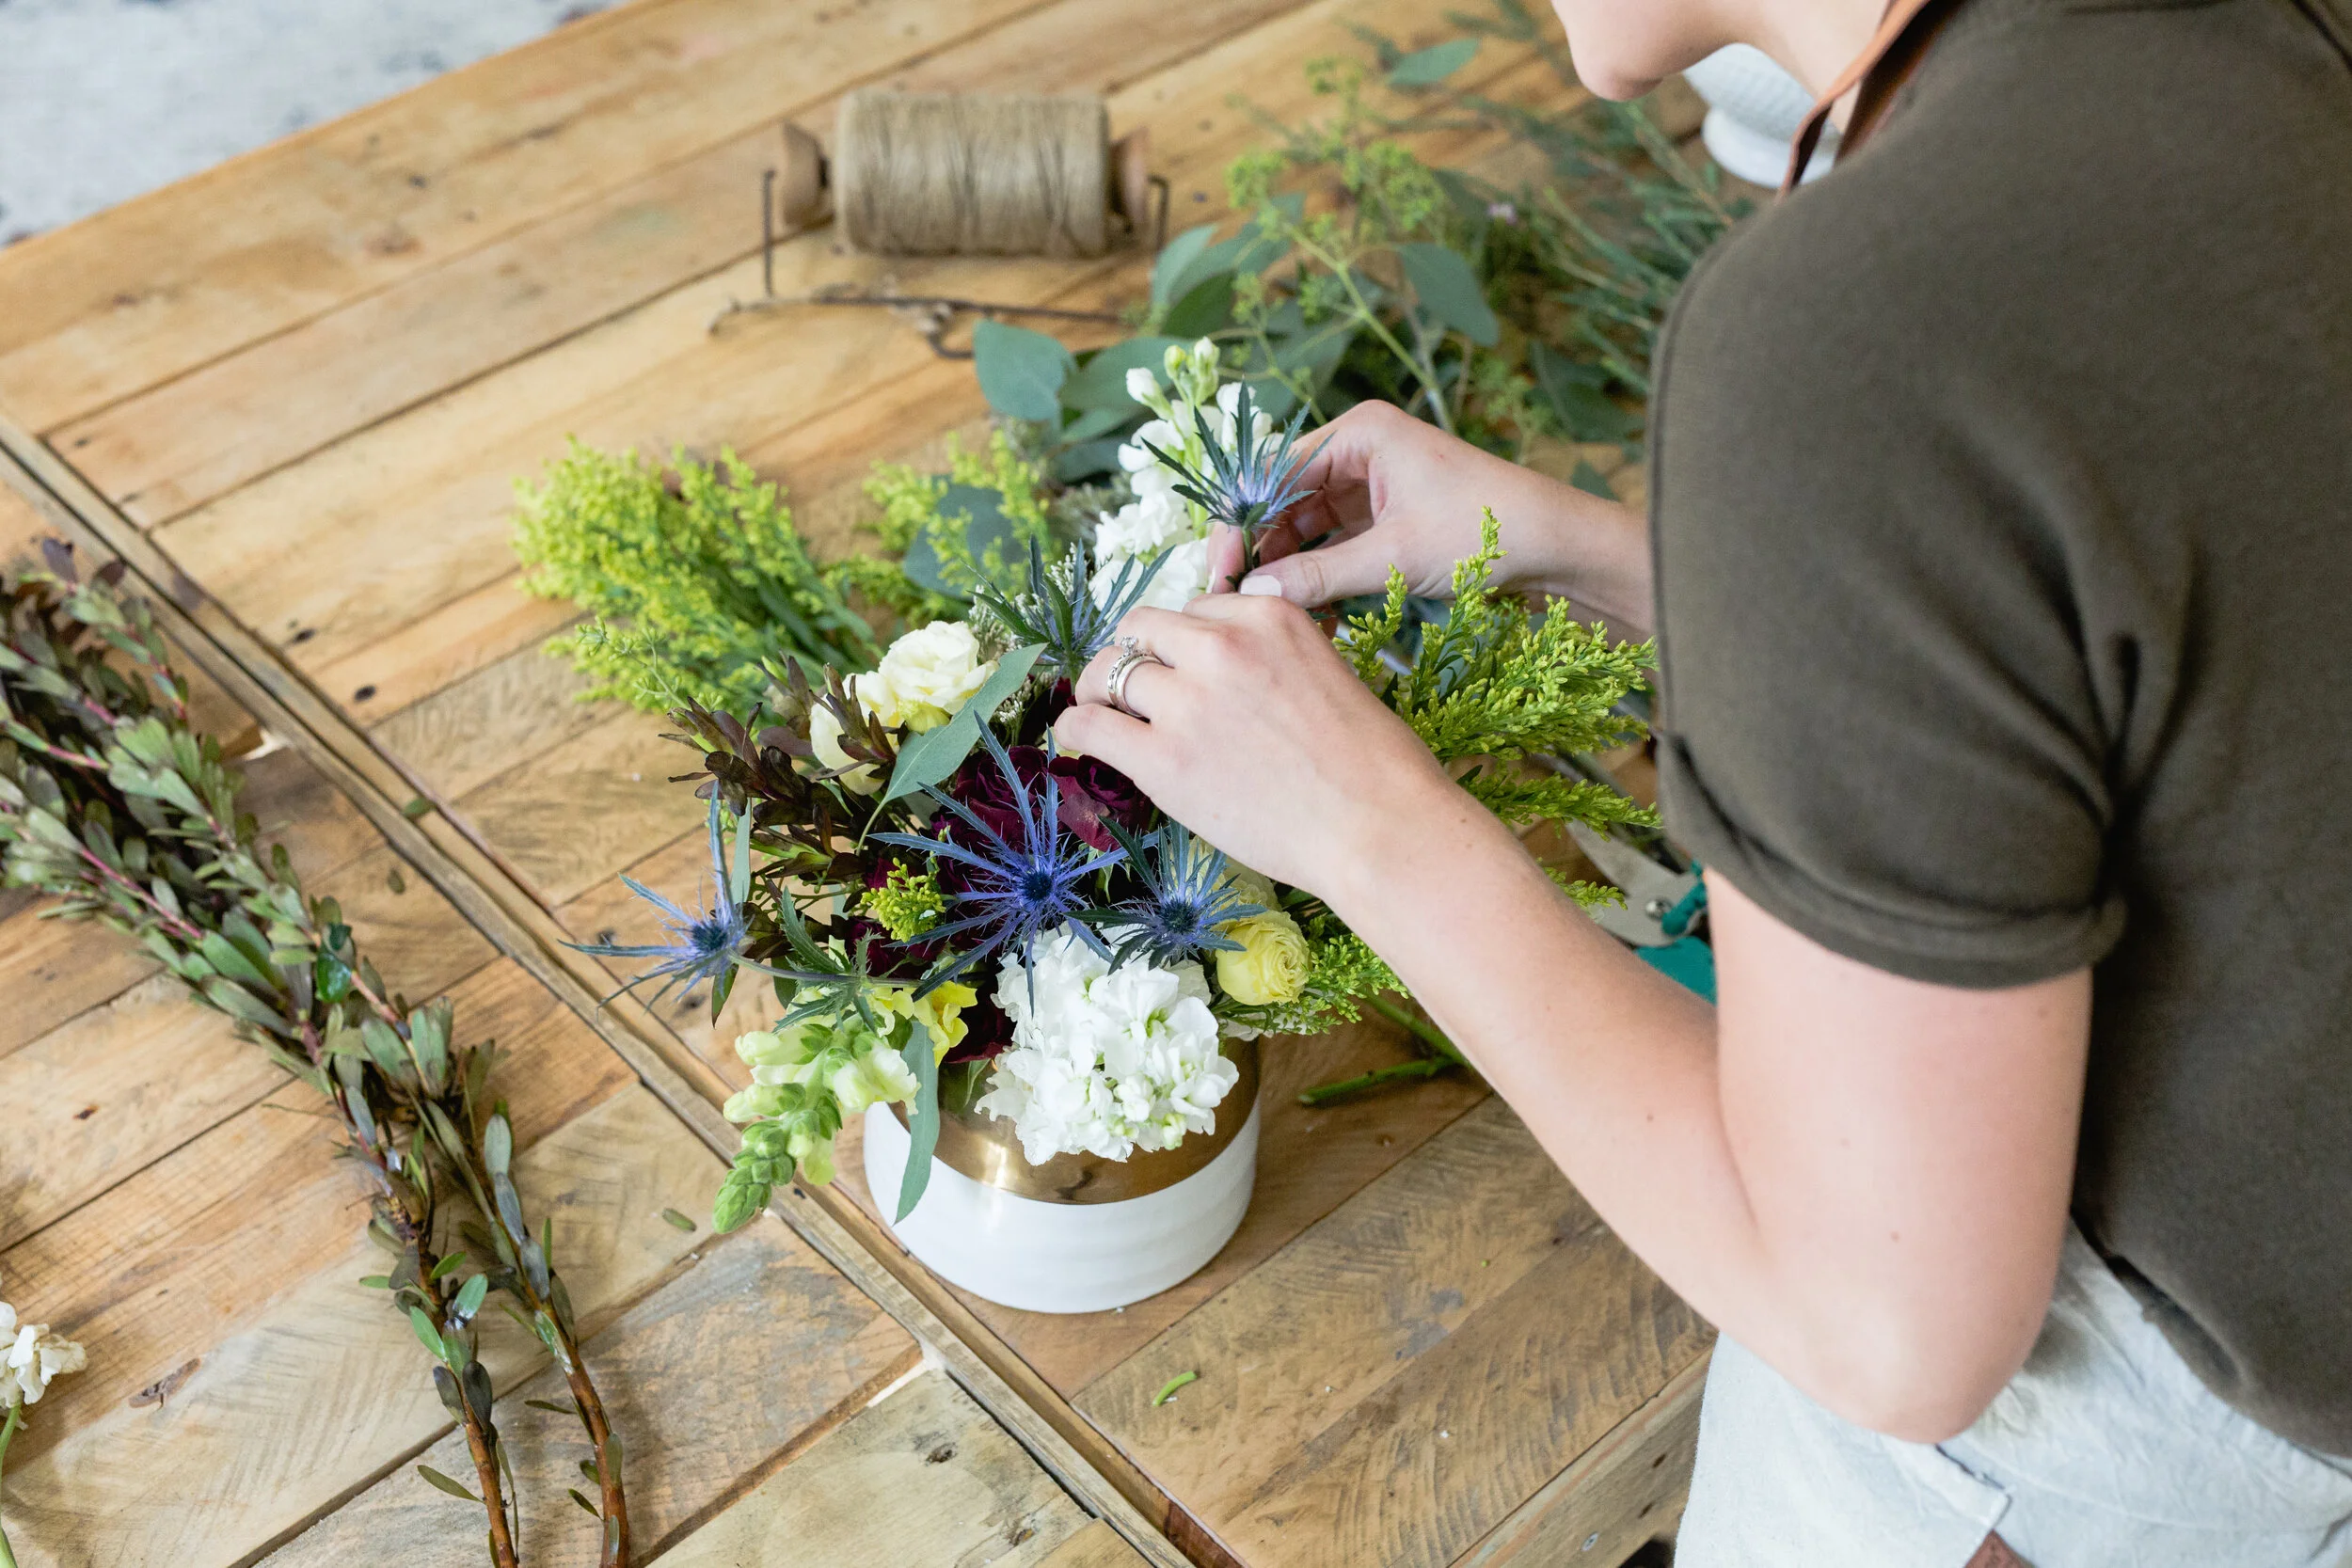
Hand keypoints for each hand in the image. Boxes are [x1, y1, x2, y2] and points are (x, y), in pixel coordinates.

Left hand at [1054, 595, 1462, 896]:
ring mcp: (1188, 701)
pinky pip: (1088, 724)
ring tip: (1105, 715)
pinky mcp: (1164, 760)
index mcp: (1267, 616)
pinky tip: (1078, 738)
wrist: (1379, 826)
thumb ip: (1273, 653)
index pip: (1194, 609)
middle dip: (1135, 655)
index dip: (1183, 642)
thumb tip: (1221, 665)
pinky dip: (1075, 727)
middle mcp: (1221, 645)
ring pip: (1108, 670)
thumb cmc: (1371, 763)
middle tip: (1136, 690)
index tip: (1185, 671)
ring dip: (1100, 690)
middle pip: (1142, 627)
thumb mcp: (1328, 670)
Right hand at [1203, 400, 1654, 635]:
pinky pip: (1333, 548)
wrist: (1558, 548)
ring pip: (1305, 530)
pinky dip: (1320, 580)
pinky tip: (1310, 617)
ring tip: (1273, 617)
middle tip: (1236, 604)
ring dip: (1289, 572)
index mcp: (1359, 433)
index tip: (1220, 574)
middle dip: (1261, 553)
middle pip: (1283, 502)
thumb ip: (1319, 576)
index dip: (1239, 525)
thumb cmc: (1486, 531)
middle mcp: (1359, 451)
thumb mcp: (1394, 557)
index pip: (1272, 475)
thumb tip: (1254, 595)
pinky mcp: (1385, 521)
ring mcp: (1371, 487)